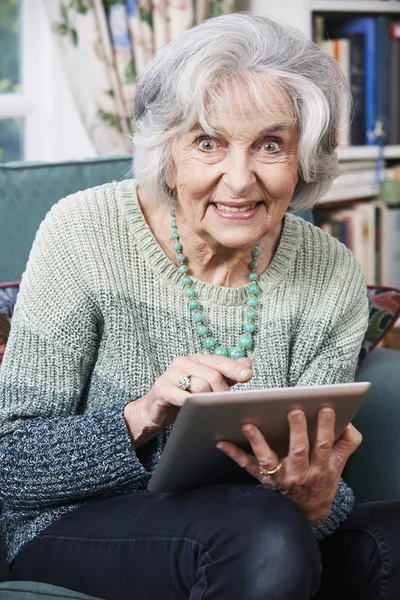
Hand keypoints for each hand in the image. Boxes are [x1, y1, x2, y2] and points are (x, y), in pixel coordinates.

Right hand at [124, 354, 252, 447]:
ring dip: (208, 400)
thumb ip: (227, 375)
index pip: (219, 361)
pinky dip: (191, 404)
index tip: (248, 376)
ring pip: (199, 385)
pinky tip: (194, 409)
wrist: (155, 410)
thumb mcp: (208, 385)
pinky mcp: (161, 388)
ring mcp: (171, 374)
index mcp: (197, 359)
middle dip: (223, 392)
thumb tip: (247, 363)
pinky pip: (182, 397)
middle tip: (227, 404)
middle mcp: (184, 362)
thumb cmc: (185, 397)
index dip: (234, 369)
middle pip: (212, 375)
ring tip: (209, 408)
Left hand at [216, 407, 361, 525]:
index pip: (324, 445)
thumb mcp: (339, 464)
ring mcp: (280, 476)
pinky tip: (222, 442)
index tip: (324, 408)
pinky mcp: (263, 478)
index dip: (326, 427)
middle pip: (299, 450)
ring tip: (249, 425)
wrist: (307, 512)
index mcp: (321, 466)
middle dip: (297, 430)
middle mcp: (300, 472)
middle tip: (293, 411)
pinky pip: (247, 466)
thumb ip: (347, 442)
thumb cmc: (322, 479)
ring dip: (258, 441)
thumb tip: (347, 421)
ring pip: (269, 459)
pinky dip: (234, 454)